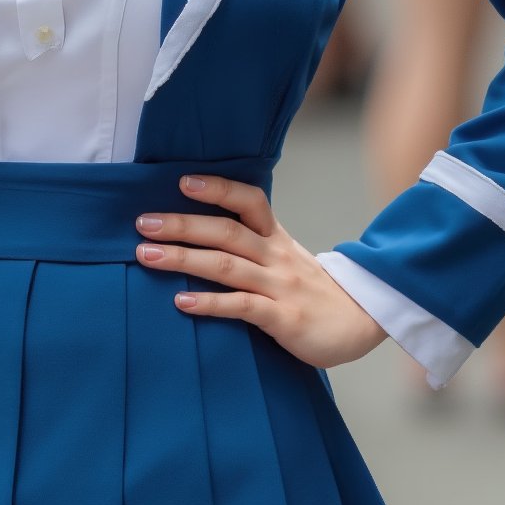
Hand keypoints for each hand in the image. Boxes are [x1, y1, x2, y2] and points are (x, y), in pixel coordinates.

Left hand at [134, 171, 387, 370]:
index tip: (183, 181)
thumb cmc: (312, 291)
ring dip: (184, 259)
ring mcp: (280, 286)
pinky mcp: (283, 318)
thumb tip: (199, 232)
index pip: (249, 201)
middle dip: (182, 224)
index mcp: (276, 238)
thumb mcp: (285, 259)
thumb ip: (251, 246)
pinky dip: (209, 303)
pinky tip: (181, 303)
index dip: (217, 188)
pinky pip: (241, 307)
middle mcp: (276, 256)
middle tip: (143, 223)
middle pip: (226, 231)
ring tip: (147, 256)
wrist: (362, 322)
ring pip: (226, 266)